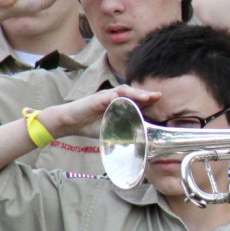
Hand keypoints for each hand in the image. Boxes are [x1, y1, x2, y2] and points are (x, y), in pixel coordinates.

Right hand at [46, 85, 160, 137]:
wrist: (70, 122)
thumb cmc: (90, 125)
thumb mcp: (110, 128)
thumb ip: (123, 129)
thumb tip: (139, 138)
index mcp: (118, 103)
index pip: (135, 99)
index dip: (147, 99)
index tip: (159, 99)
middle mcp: (113, 97)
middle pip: (132, 92)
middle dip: (145, 94)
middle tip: (158, 96)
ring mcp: (104, 96)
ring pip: (122, 91)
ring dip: (135, 93)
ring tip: (146, 97)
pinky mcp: (95, 99)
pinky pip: (107, 97)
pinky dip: (115, 98)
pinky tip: (123, 99)